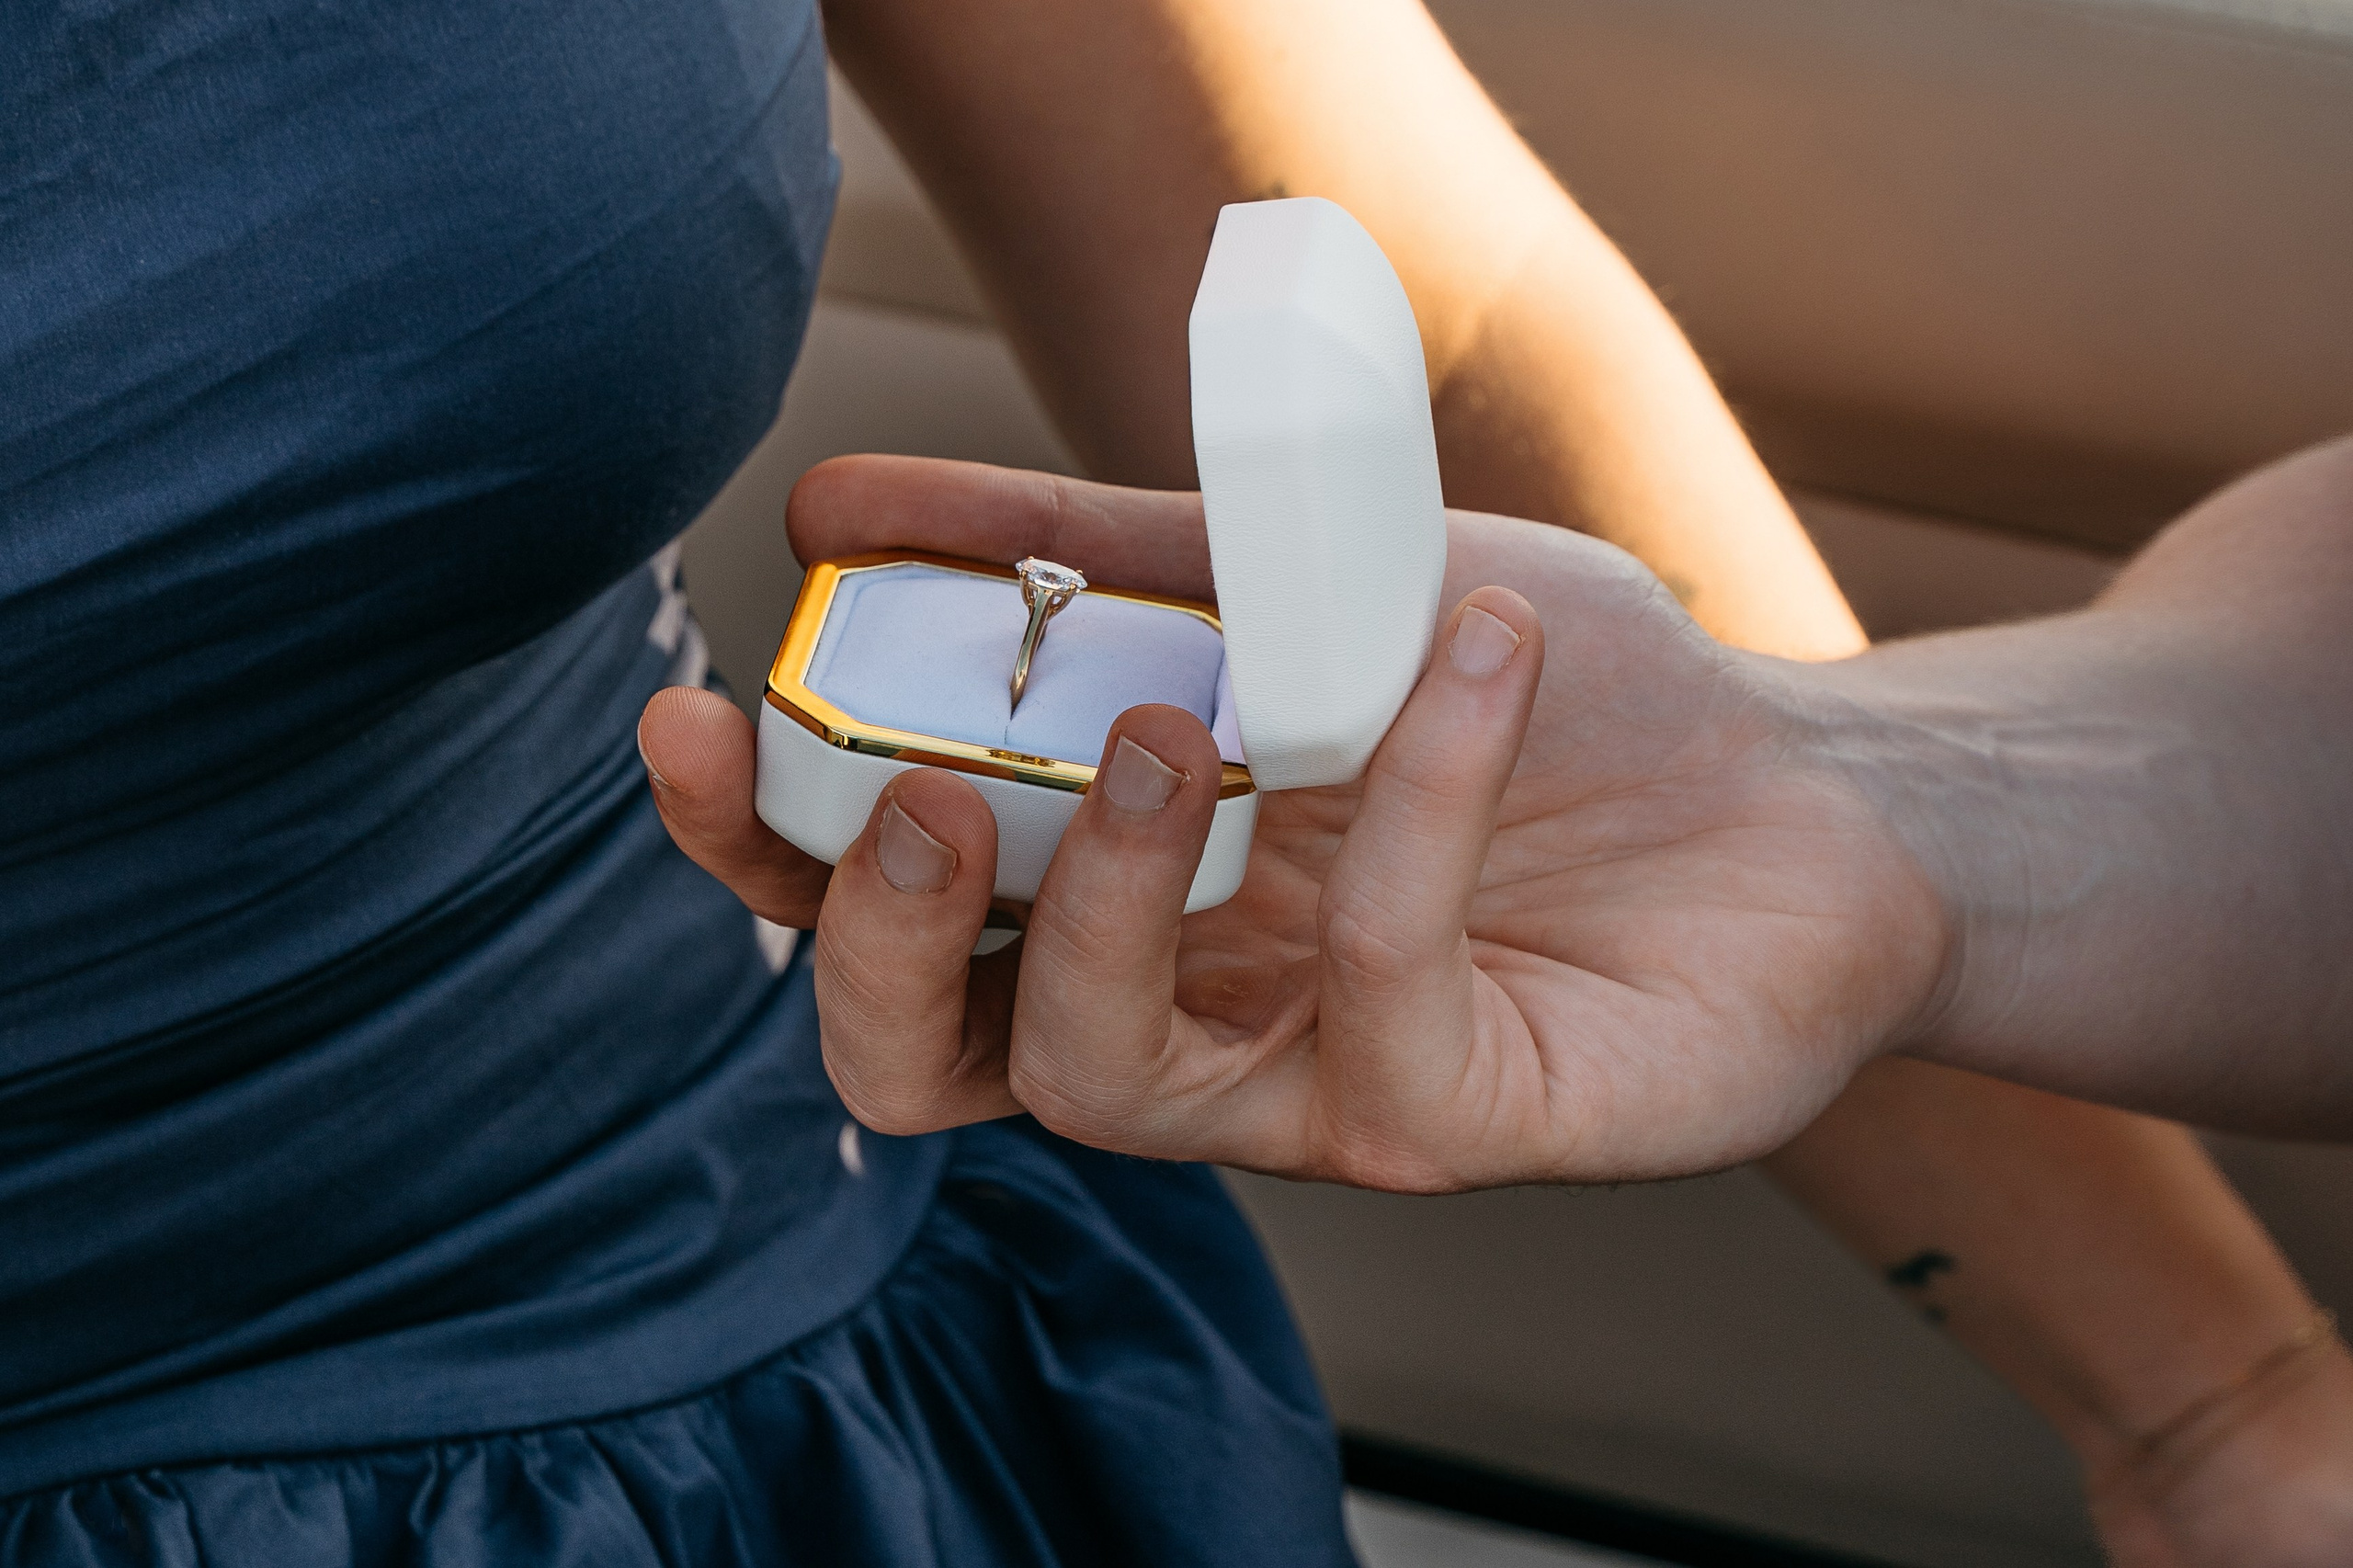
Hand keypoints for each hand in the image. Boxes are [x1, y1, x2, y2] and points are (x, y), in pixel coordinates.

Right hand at [640, 456, 1944, 1184]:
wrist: (1793, 788)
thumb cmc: (1534, 690)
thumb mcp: (1295, 568)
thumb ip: (1087, 548)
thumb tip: (845, 503)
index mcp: (1108, 891)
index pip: (875, 916)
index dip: (755, 846)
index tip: (698, 716)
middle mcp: (1176, 1012)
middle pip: (927, 1063)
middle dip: (872, 940)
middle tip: (920, 802)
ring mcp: (1303, 1083)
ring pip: (1101, 1074)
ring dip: (1104, 890)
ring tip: (1171, 725)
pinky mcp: (1455, 1115)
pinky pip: (1375, 985)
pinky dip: (1411, 799)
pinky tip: (1470, 650)